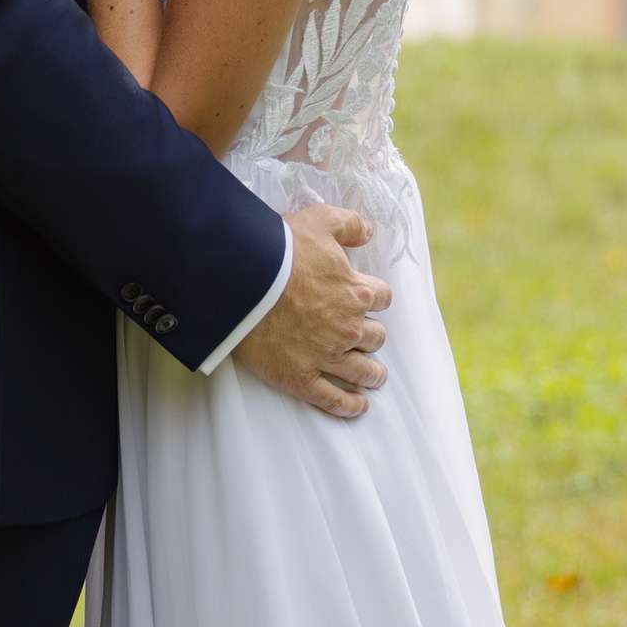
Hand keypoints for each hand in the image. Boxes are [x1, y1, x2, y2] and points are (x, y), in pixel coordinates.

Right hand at [233, 205, 391, 418]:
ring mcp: (327, 356)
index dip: (375, 296)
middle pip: (375, 336)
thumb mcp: (319, 220)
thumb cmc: (280, 249)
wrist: (244, 281)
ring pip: (363, 371)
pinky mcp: (302, 378)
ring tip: (372, 376)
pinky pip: (334, 400)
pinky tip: (358, 406)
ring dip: (371, 374)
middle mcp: (348, 327)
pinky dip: (349, 406)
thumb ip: (349, 224)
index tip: (368, 298)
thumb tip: (368, 231)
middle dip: (371, 334)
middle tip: (365, 335)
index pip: (382, 297)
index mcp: (356, 291)